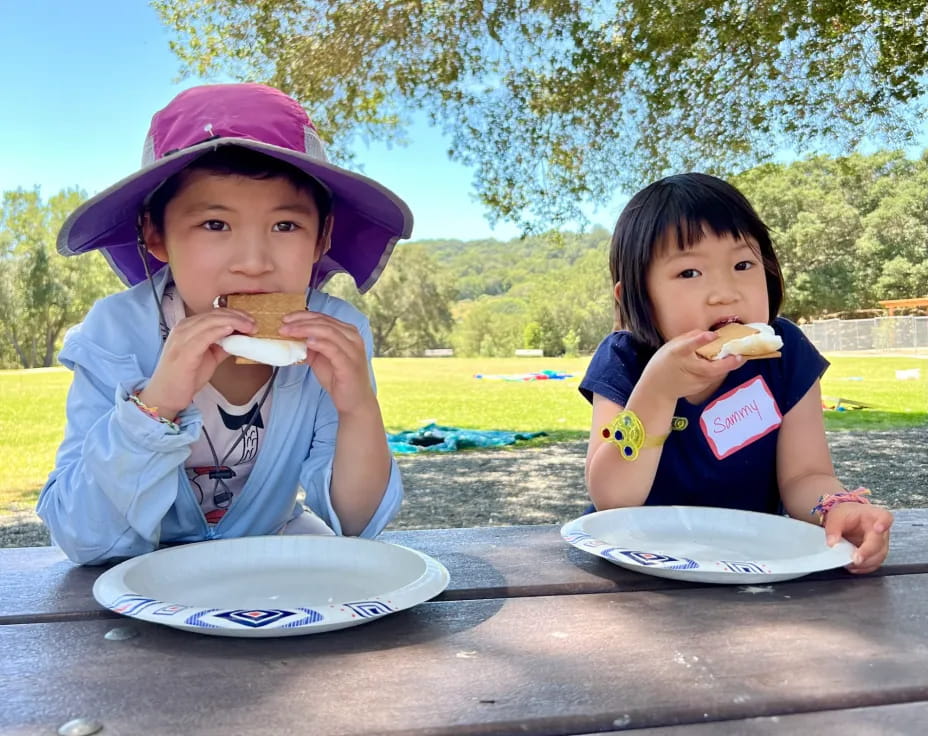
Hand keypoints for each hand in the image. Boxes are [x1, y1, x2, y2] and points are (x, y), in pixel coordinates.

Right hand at [140, 308, 255, 418]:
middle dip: (237, 317)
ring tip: (249, 327)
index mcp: (187, 327)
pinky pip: (204, 336)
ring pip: (210, 322)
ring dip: (233, 322)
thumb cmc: (186, 376)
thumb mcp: (209, 357)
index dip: (235, 314)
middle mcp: (183, 328)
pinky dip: (219, 331)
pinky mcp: (184, 352)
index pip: (214, 313)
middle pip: (214, 315)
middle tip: (254, 324)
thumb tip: (241, 339)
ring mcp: (181, 338)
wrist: (166, 395)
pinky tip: (231, 330)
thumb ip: (222, 346)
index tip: (251, 320)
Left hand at [280, 311, 375, 414]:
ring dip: (305, 330)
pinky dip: (319, 343)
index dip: (303, 316)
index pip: (323, 318)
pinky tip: (307, 342)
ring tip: (289, 332)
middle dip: (301, 322)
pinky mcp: (350, 364)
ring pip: (328, 332)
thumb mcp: (322, 358)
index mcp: (348, 333)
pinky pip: (333, 349)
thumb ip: (312, 346)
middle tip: (283, 326)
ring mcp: (353, 350)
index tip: (285, 319)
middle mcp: (353, 338)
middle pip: (324, 322)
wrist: (355, 402)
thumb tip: (293, 336)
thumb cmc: (339, 379)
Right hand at [639, 330, 743, 402]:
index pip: (688, 346)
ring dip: (729, 366)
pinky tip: (728, 363)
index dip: (700, 340)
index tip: (712, 335)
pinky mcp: (700, 387)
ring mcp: (694, 381)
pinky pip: (714, 376)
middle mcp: (687, 368)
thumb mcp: (671, 346)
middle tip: (740, 356)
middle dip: (727, 363)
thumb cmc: (663, 363)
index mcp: (677, 354)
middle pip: (710, 368)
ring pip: (716, 374)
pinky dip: (721, 370)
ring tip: (741, 356)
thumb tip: (706, 333)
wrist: (657, 388)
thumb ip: (689, 339)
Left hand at [824, 502, 893, 573]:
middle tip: (855, 559)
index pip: (885, 517)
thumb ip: (833, 529)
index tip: (878, 528)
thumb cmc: (847, 515)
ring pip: (878, 557)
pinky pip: (874, 564)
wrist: (848, 520)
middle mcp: (882, 531)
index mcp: (875, 516)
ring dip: (864, 563)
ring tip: (848, 563)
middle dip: (867, 553)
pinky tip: (852, 567)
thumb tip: (832, 543)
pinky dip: (863, 568)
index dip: (884, 523)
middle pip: (879, 543)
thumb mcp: (836, 517)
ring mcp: (881, 544)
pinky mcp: (877, 555)